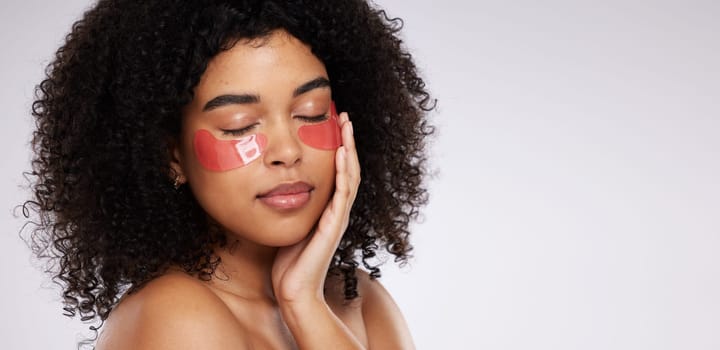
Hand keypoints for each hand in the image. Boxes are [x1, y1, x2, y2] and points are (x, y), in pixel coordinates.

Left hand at [271, 111, 359, 304]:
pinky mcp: (333, 226)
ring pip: (349, 175)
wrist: (295, 292)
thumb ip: (287, 208)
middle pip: (348, 168)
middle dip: (347, 140)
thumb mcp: (288, 226)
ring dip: (349, 148)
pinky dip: (343, 171)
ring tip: (346, 125)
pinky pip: (342, 193)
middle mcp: (337, 211)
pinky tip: (341, 152)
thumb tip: (272, 188)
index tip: (333, 123)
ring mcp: (338, 218)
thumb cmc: (288, 264)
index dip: (338, 147)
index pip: (338, 172)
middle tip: (345, 115)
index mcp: (327, 210)